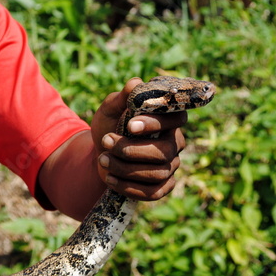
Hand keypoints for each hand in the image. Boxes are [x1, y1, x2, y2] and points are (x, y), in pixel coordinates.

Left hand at [91, 78, 187, 200]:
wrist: (99, 153)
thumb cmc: (109, 127)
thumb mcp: (109, 111)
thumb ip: (121, 98)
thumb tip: (134, 83)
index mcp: (168, 120)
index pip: (176, 119)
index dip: (155, 123)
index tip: (130, 125)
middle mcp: (174, 143)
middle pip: (164, 151)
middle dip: (131, 149)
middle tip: (105, 142)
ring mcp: (170, 167)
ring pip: (156, 173)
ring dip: (124, 167)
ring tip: (102, 160)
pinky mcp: (161, 186)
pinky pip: (153, 192)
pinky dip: (128, 187)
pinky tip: (109, 178)